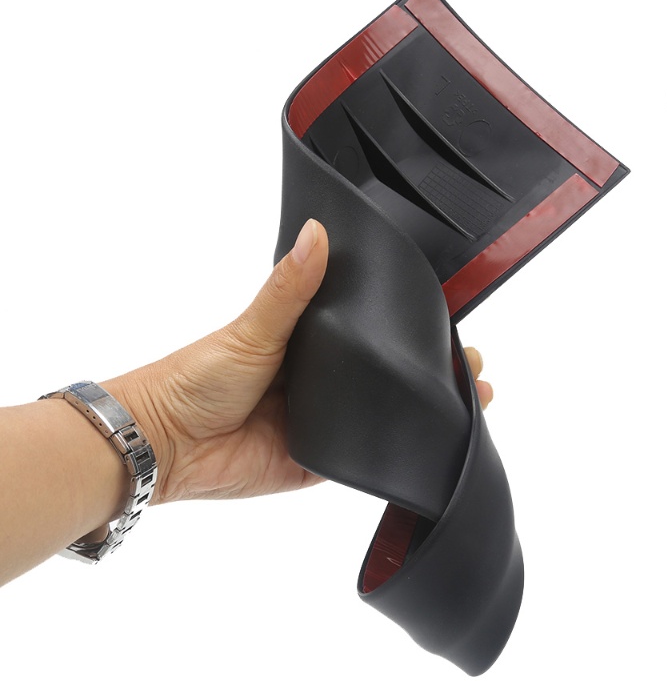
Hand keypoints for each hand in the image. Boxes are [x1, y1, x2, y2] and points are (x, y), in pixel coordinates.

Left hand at [105, 219, 493, 506]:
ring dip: (424, 409)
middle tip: (473, 364)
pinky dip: (396, 450)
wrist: (167, 445)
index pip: (370, 329)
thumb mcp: (252, 327)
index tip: (453, 318)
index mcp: (310, 342)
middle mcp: (323, 379)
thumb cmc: (200, 376)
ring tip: (472, 399)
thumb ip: (290, 289)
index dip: (409, 326)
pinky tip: (434, 442)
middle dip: (432, 370)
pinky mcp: (321, 459)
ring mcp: (325, 420)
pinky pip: (364, 456)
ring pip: (384, 413)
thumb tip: (317, 232)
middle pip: (386, 373)